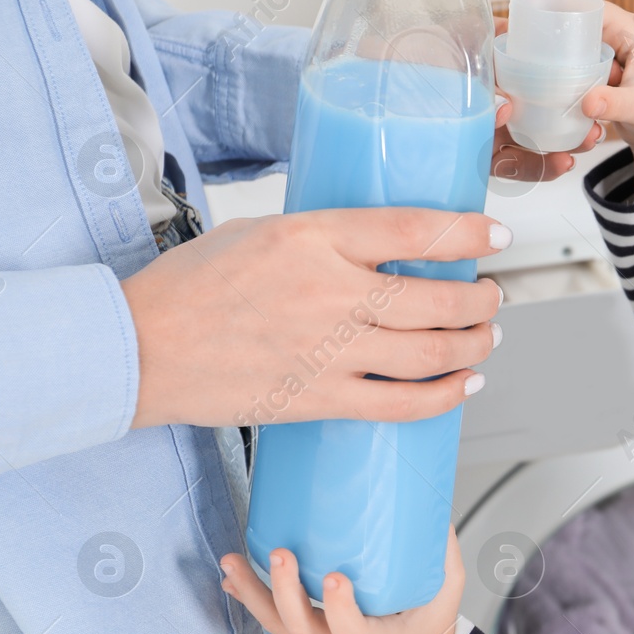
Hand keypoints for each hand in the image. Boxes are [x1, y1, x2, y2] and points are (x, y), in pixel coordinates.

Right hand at [122, 208, 506, 428]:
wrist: (139, 348)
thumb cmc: (190, 286)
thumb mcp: (262, 232)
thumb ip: (326, 239)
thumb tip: (384, 249)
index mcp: (314, 236)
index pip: (415, 229)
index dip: (468, 234)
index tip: (494, 237)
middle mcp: (330, 292)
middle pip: (440, 298)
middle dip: (482, 299)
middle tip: (492, 295)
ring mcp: (328, 351)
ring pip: (433, 352)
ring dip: (475, 344)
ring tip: (486, 336)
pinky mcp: (321, 399)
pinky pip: (403, 404)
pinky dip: (445, 395)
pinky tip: (464, 384)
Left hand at [218, 531, 465, 633]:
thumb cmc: (428, 631)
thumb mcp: (446, 595)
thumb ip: (442, 555)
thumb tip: (432, 507)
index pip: (352, 632)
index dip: (341, 607)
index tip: (335, 577)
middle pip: (300, 627)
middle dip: (284, 590)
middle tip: (280, 553)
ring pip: (277, 625)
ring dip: (252, 593)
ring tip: (231, 562)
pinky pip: (273, 621)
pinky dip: (251, 599)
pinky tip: (232, 577)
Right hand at [493, 0, 633, 195]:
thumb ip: (616, 104)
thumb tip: (588, 103)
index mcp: (630, 32)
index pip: (588, 5)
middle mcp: (616, 37)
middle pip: (572, 21)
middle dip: (540, 22)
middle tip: (505, 25)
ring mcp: (605, 55)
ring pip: (567, 44)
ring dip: (542, 46)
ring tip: (506, 45)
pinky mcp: (597, 73)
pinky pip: (568, 65)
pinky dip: (550, 68)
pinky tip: (523, 71)